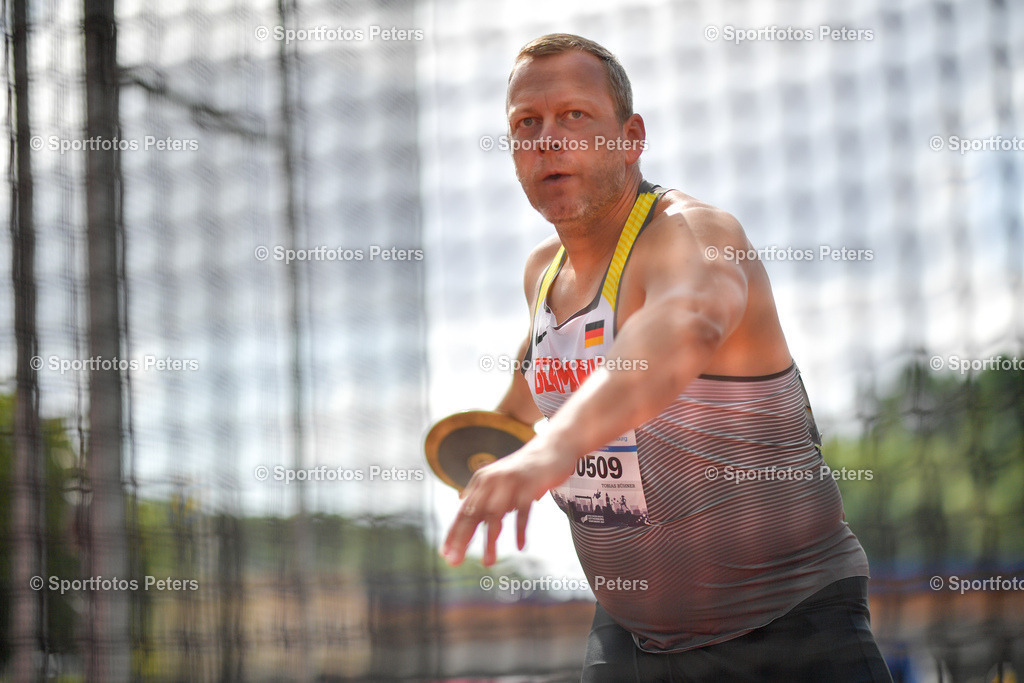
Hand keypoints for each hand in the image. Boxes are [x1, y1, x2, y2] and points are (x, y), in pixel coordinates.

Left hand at [441, 435, 575, 566]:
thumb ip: (483, 493)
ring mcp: (510, 482)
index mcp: (482, 481)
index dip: (453, 534)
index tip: (446, 556)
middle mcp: (492, 481)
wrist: (553, 448)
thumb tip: (462, 505)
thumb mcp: (500, 479)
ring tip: (488, 562)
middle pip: (473, 515)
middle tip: (455, 561)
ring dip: (490, 541)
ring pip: (495, 515)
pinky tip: (519, 547)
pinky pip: (522, 512)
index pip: (463, 512)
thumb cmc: (524, 470)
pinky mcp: (529, 485)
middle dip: (462, 540)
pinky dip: (520, 531)